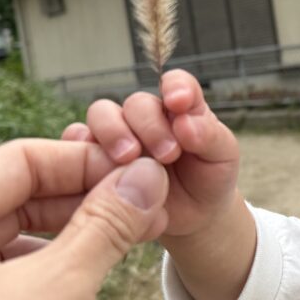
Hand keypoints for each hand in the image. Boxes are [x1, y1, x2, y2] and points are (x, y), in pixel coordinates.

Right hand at [63, 69, 240, 239]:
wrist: (192, 216)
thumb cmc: (209, 178)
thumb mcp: (222, 156)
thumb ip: (209, 135)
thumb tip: (185, 122)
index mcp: (180, 109)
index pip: (176, 83)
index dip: (176, 87)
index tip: (177, 102)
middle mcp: (146, 117)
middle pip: (136, 102)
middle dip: (148, 124)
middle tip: (167, 154)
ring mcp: (118, 134)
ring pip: (101, 114)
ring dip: (113, 132)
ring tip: (129, 159)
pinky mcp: (93, 156)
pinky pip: (77, 141)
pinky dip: (81, 147)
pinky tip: (97, 166)